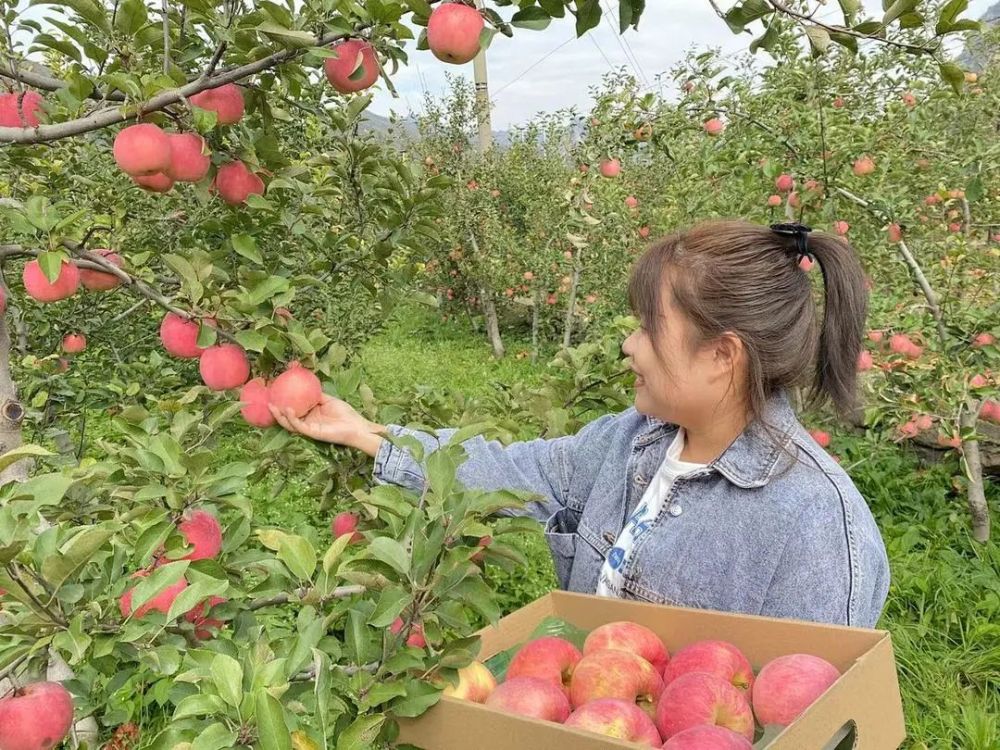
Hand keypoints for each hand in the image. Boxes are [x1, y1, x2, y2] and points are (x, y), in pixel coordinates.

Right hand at [269, 394, 383, 453]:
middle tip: (267, 401)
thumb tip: (307, 383)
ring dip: (280, 416)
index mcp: (310, 415)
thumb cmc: (345, 414)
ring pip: (290, 424)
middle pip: (287, 418)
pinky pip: (299, 426)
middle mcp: (307, 422)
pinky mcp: (312, 433)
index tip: (275, 393)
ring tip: (272, 406)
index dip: (283, 402)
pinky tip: (288, 410)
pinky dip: (292, 418)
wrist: (356, 426)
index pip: (293, 409)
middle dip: (276, 412)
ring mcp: (309, 428)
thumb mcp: (329, 400)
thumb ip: (317, 394)